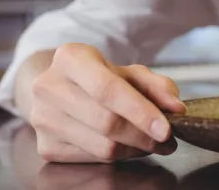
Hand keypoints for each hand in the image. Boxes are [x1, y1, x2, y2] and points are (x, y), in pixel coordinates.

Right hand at [28, 44, 183, 162]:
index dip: (139, 111)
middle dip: (143, 135)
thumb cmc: (98, 78)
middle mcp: (49, 86)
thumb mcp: (129, 72)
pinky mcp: (44, 146)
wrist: (58, 88)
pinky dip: (117, 157)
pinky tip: (127, 146)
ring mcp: (42, 118)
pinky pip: (91, 159)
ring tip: (151, 142)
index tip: (166, 128)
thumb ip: (156, 86)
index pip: (107, 90)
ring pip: (101, 146)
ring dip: (134, 149)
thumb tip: (176, 108)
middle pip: (106, 122)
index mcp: (70, 58)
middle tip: (166, 139)